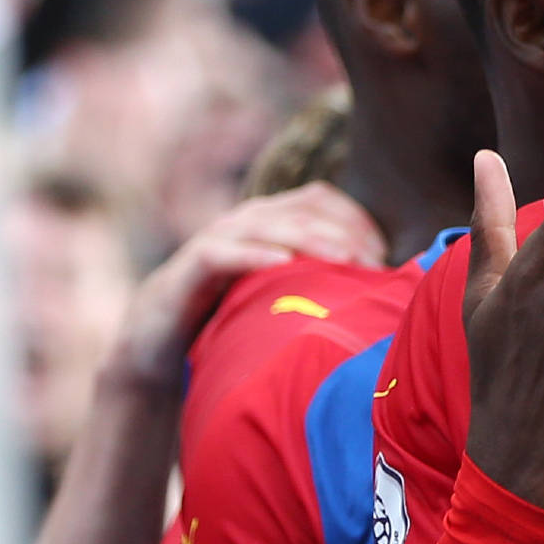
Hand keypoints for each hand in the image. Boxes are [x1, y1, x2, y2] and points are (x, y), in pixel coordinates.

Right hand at [108, 181, 383, 388]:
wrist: (158, 344)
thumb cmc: (230, 317)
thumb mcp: (280, 294)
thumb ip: (317, 282)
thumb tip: (380, 290)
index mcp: (270, 220)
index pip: (320, 199)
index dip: (355, 218)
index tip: (385, 252)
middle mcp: (245, 221)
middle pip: (302, 210)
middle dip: (344, 232)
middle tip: (374, 263)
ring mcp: (217, 239)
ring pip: (268, 224)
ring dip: (311, 239)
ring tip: (346, 259)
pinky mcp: (190, 266)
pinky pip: (222, 252)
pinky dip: (255, 254)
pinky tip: (283, 263)